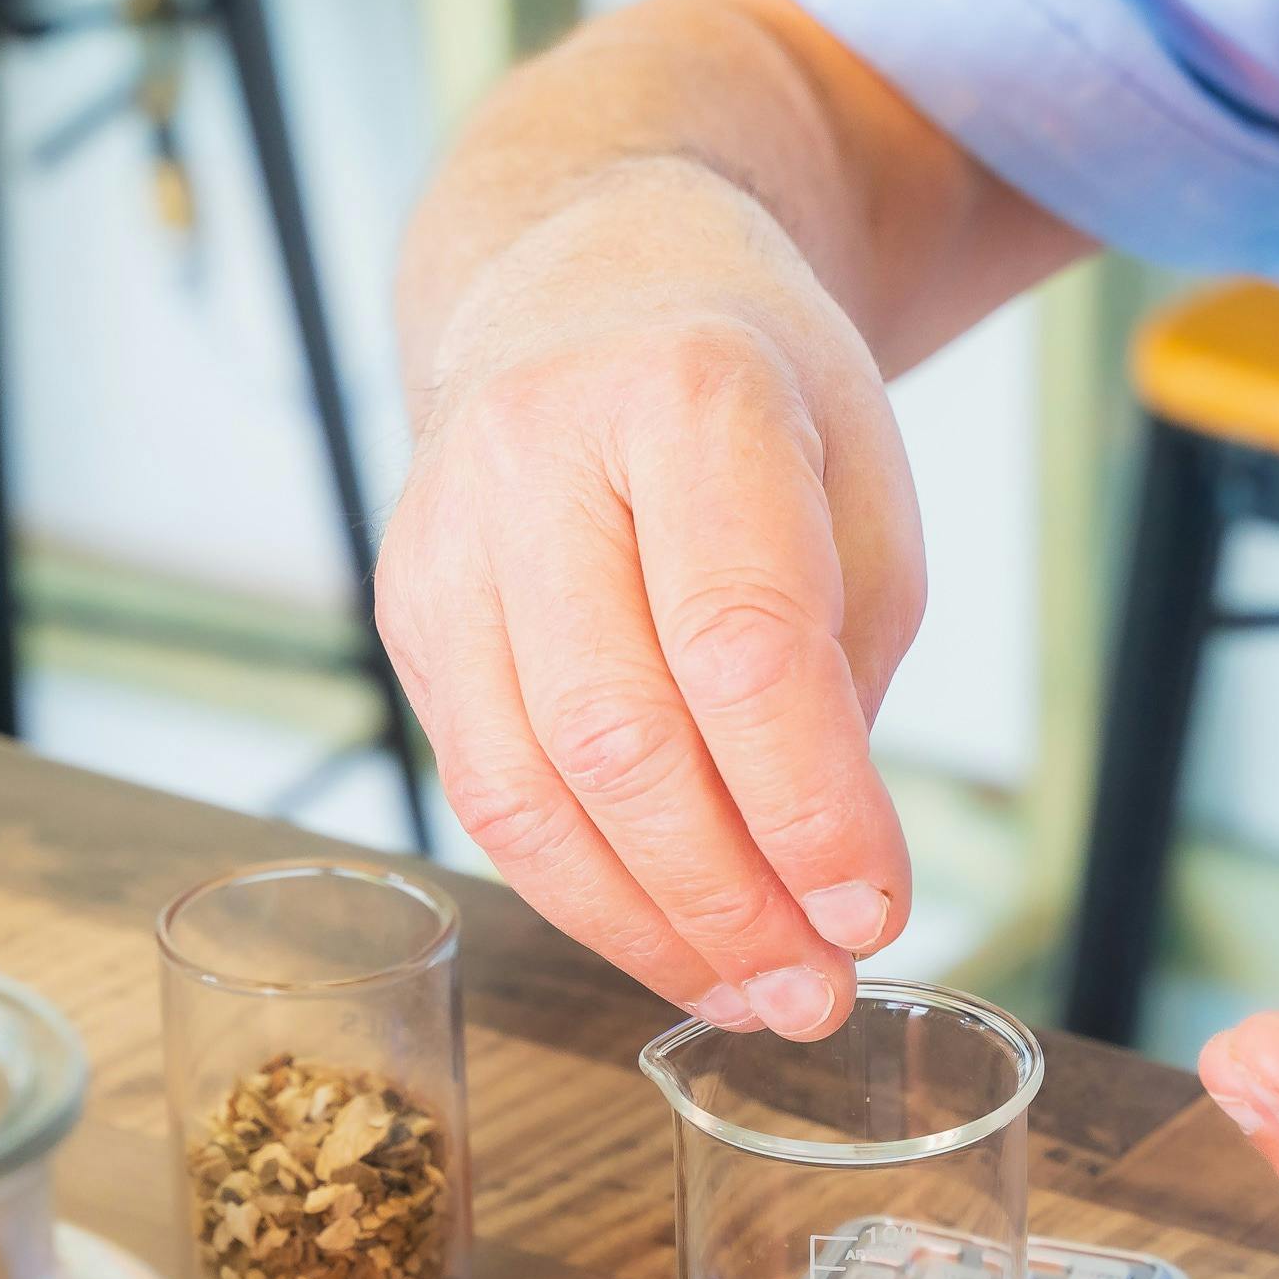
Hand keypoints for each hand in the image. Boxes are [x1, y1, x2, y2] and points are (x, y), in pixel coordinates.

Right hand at [379, 159, 919, 1039]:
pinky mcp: (406, 611)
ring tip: (750, 995)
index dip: (808, 804)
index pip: (739, 640)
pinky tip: (668, 940)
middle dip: (727, 895)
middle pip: (617, 732)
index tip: (872, 914)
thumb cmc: (753, 401)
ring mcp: (446, 535)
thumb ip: (844, 672)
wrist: (588, 282)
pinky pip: (485, 791)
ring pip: (525, 786)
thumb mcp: (858, 493)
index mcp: (685, 396)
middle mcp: (535, 456)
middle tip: (815, 991)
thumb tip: (821, 884)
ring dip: (646, 924)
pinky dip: (581, 891)